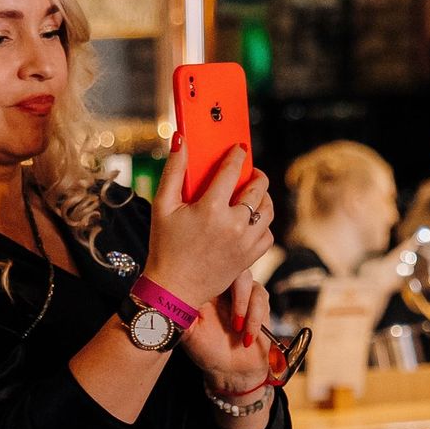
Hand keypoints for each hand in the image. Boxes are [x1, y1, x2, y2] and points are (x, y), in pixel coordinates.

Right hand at [143, 135, 274, 307]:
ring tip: (254, 195)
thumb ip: (173, 171)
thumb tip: (180, 140)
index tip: (240, 149)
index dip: (238, 155)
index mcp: (210, 208)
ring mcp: (244, 242)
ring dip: (263, 198)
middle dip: (256, 175)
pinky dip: (262, 224)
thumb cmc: (164, 247)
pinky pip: (267, 234)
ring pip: (267, 210)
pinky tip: (251, 220)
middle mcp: (232, 224)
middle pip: (258, 188)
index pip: (232, 170)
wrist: (173, 288)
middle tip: (251, 172)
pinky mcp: (250, 258)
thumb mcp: (162, 206)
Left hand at [183, 271, 274, 393]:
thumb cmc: (206, 351)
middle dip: (232, 287)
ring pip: (247, 280)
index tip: (211, 292)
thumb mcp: (188, 333)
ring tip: (237, 329)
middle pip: (228, 266)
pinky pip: (260, 296)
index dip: (207, 270)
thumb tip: (170, 295)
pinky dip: (255, 317)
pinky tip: (247, 337)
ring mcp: (240, 292)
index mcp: (201, 288)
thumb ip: (180, 313)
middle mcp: (221, 286)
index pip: (203, 266)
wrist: (231, 371)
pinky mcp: (258, 301)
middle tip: (232, 318)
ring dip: (244, 306)